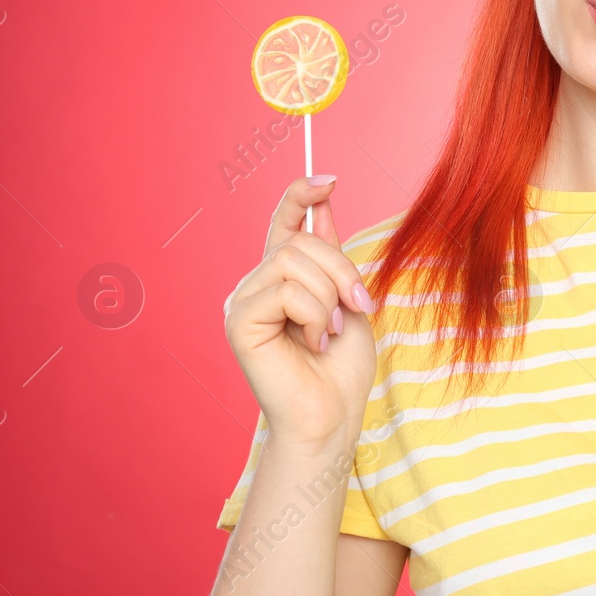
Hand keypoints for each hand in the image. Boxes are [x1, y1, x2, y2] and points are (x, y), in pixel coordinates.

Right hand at [223, 176, 378, 451]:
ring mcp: (242, 302)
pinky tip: (313, 341)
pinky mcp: (238, 322)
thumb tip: (324, 202)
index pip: (282, 222)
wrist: (333, 416)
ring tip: (329, 330)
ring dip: (329, 295)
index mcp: (281, 278)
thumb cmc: (341, 367)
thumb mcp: (346, 298)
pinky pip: (286, 291)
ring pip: (293, 261)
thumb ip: (330, 255)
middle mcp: (255, 285)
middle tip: (357, 305)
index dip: (300, 195)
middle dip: (341, 269)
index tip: (329, 179)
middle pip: (300, 240)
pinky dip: (314, 314)